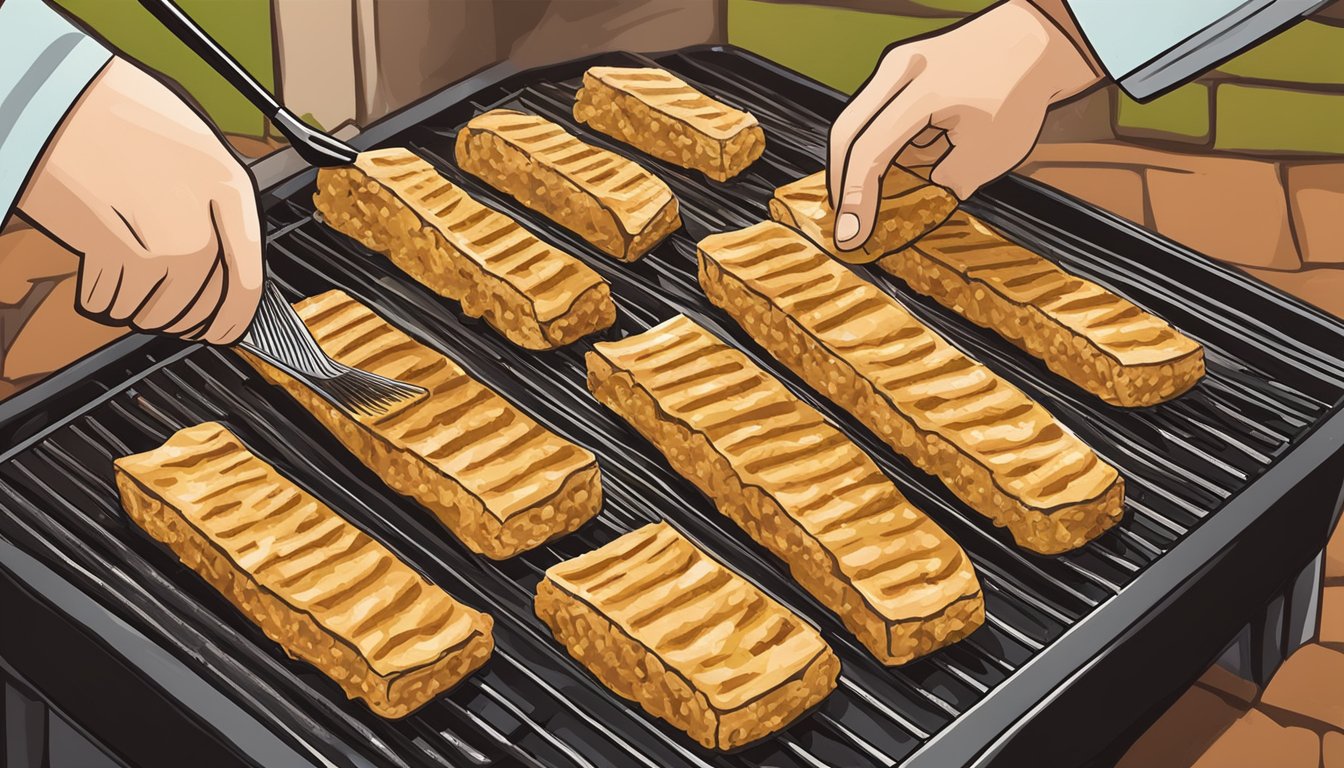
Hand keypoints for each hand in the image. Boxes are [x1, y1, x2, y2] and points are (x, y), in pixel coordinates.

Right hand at [17, 57, 262, 343]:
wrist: (57, 96)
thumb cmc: (117, 117)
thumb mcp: (193, 155)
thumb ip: (214, 213)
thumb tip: (222, 273)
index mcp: (233, 192)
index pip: (249, 287)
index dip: (231, 321)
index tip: (217, 331)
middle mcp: (208, 225)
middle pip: (198, 312)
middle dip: (171, 314)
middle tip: (147, 292)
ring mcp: (167, 243)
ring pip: (153, 314)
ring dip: (129, 302)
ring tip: (114, 260)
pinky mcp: (120, 253)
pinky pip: (109, 303)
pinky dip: (95, 293)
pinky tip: (91, 258)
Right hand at [827, 0, 1101, 250]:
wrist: (1038, 41)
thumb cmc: (1019, 90)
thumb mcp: (989, 153)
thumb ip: (946, 183)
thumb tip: (917, 202)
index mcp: (921, 90)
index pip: (870, 151)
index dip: (856, 199)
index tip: (850, 236)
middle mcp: (899, 70)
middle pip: (846, 133)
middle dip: (842, 183)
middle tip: (847, 223)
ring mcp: (897, 65)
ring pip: (857, 123)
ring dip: (858, 165)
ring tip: (862, 204)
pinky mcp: (902, 70)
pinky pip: (875, 113)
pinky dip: (875, 146)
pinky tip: (886, 173)